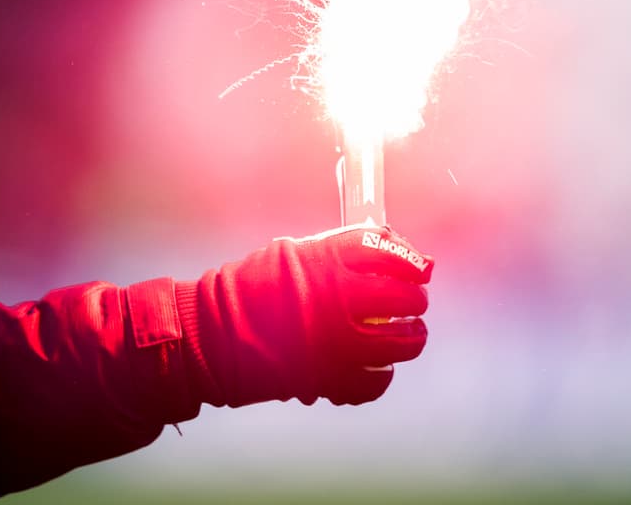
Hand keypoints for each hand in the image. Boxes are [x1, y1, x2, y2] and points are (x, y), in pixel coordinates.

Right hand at [176, 224, 433, 406]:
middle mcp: (337, 297)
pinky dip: (380, 375)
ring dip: (411, 338)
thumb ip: (343, 252)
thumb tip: (402, 254)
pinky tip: (375, 366)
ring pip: (402, 342)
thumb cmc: (253, 288)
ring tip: (408, 335)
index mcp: (327, 258)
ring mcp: (337, 341)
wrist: (213, 334)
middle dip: (415, 299)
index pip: (390, 252)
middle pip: (404, 296)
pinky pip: (376, 380)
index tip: (417, 267)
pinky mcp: (331, 378)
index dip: (410, 259)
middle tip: (412, 301)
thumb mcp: (293, 253)